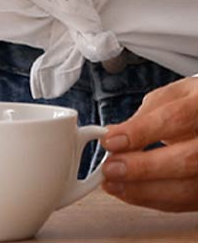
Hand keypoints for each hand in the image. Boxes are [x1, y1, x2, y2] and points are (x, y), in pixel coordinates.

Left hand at [100, 77, 197, 211]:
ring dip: (144, 190)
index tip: (110, 141)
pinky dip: (153, 198)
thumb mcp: (170, 99)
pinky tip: (129, 191)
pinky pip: (186, 201)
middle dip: (144, 167)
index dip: (142, 132)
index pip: (176, 119)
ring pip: (188, 188)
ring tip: (112, 184)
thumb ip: (143, 118)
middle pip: (189, 158)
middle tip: (110, 169)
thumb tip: (112, 137)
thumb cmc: (192, 107)